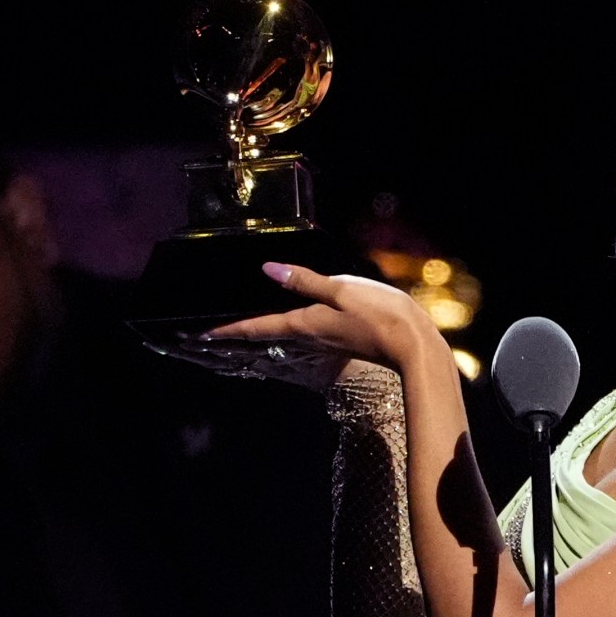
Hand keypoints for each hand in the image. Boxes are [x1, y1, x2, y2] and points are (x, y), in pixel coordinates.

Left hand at [166, 263, 440, 387]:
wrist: (414, 345)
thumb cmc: (379, 315)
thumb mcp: (340, 289)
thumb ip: (305, 281)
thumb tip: (268, 271)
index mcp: (304, 325)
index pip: (258, 327)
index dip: (229, 330)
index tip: (202, 335)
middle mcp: (309, 336)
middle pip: (265, 336)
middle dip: (238, 334)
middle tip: (210, 335)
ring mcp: (325, 341)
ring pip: (281, 336)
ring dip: (258, 334)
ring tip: (238, 330)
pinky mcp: (341, 339)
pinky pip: (302, 334)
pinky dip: (283, 330)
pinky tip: (285, 325)